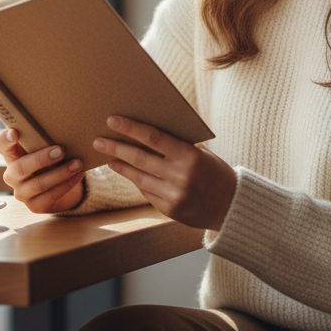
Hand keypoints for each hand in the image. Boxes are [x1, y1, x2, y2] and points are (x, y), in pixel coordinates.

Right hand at [0, 128, 85, 213]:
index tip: (15, 133)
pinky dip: (67, 184)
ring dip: (61, 173)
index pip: (0, 144)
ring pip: (38, 184)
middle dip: (41, 159)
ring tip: (77, 164)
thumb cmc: (49, 158)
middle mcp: (12, 174)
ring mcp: (21, 192)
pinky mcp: (34, 206)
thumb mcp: (44, 147)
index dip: (5, 139)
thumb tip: (62, 125)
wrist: (58, 184)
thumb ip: (44, 138)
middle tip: (61, 150)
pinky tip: (78, 174)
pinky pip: (51, 196)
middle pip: (20, 167)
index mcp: (12, 154)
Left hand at [93, 116, 236, 230]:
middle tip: (98, 140)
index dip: (131, 128)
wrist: (232, 206)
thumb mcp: (202, 153)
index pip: (154, 137)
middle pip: (140, 158)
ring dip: (120, 166)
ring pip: (139, 177)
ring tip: (107, 157)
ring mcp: (173, 195)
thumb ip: (179, 144)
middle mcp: (180, 176)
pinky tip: (126, 172)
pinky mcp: (169, 210)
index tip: (112, 120)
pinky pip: (146, 192)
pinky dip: (136, 180)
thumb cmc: (215, 172)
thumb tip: (147, 130)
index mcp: (190, 156)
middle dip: (116, 148)